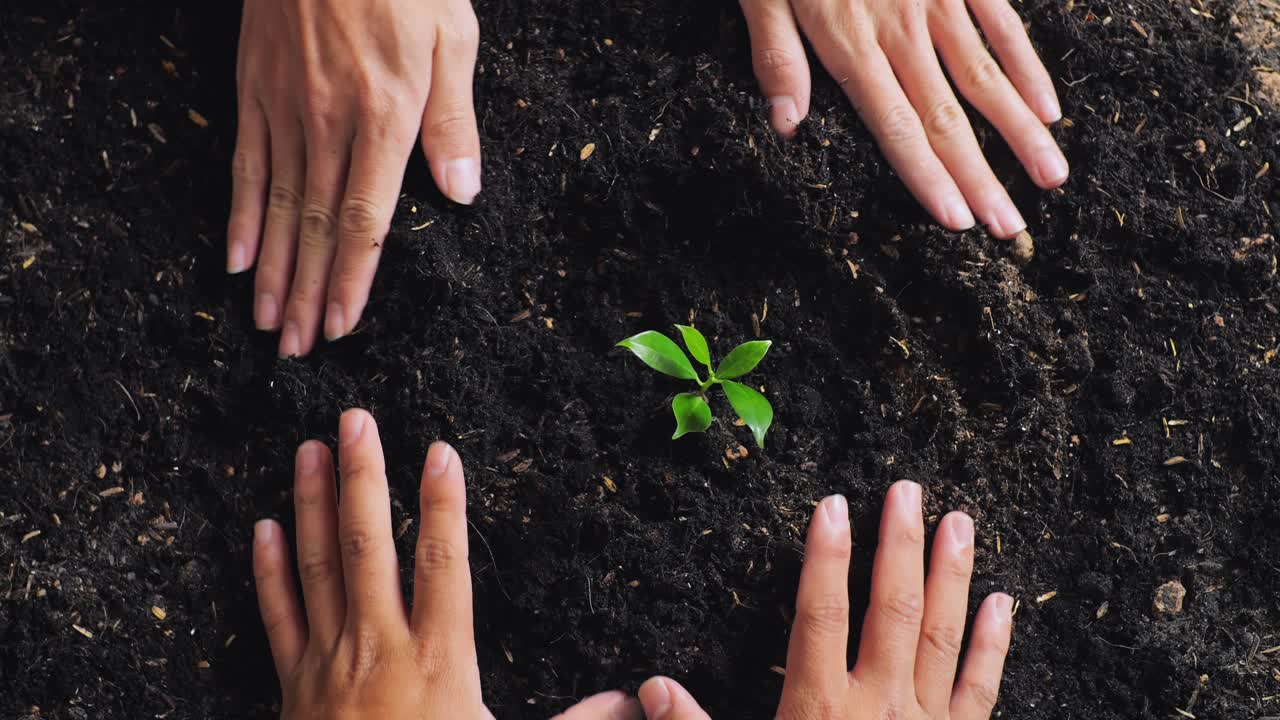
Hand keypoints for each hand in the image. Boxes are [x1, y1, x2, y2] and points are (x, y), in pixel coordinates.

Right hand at [227, 0, 481, 357]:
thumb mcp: (454, 38)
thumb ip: (454, 123)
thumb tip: (462, 195)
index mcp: (385, 117)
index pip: (366, 221)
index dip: (352, 280)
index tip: (343, 327)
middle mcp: (329, 123)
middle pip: (317, 228)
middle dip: (308, 295)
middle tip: (298, 352)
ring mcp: (286, 108)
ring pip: (278, 207)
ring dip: (272, 273)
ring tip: (267, 326)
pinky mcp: (255, 90)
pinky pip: (245, 164)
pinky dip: (241, 216)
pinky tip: (236, 259)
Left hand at [252, 410, 637, 718]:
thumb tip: (631, 700)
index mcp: (439, 659)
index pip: (444, 563)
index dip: (444, 505)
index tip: (441, 451)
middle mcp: (380, 648)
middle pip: (369, 546)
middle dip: (363, 477)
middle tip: (354, 419)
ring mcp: (330, 663)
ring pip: (319, 567)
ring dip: (311, 504)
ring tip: (308, 450)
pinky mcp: (293, 685)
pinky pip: (277, 617)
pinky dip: (268, 571)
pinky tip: (264, 527)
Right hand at [634, 481, 1012, 718]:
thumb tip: (650, 688)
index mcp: (819, 710)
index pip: (818, 614)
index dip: (824, 557)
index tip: (831, 504)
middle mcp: (877, 708)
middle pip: (890, 609)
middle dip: (897, 544)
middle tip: (907, 489)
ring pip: (941, 636)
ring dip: (951, 575)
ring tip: (960, 522)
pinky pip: (980, 689)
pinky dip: (992, 645)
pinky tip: (1001, 603)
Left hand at [740, 0, 1067, 237]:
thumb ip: (776, 56)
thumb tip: (785, 127)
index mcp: (850, 42)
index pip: (894, 125)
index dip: (927, 177)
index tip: (959, 222)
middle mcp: (902, 28)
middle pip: (947, 115)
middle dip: (983, 177)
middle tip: (1013, 229)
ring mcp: (936, 0)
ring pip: (987, 75)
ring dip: (1021, 131)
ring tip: (1053, 178)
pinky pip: (1000, 22)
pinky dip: (1027, 65)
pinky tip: (1049, 105)